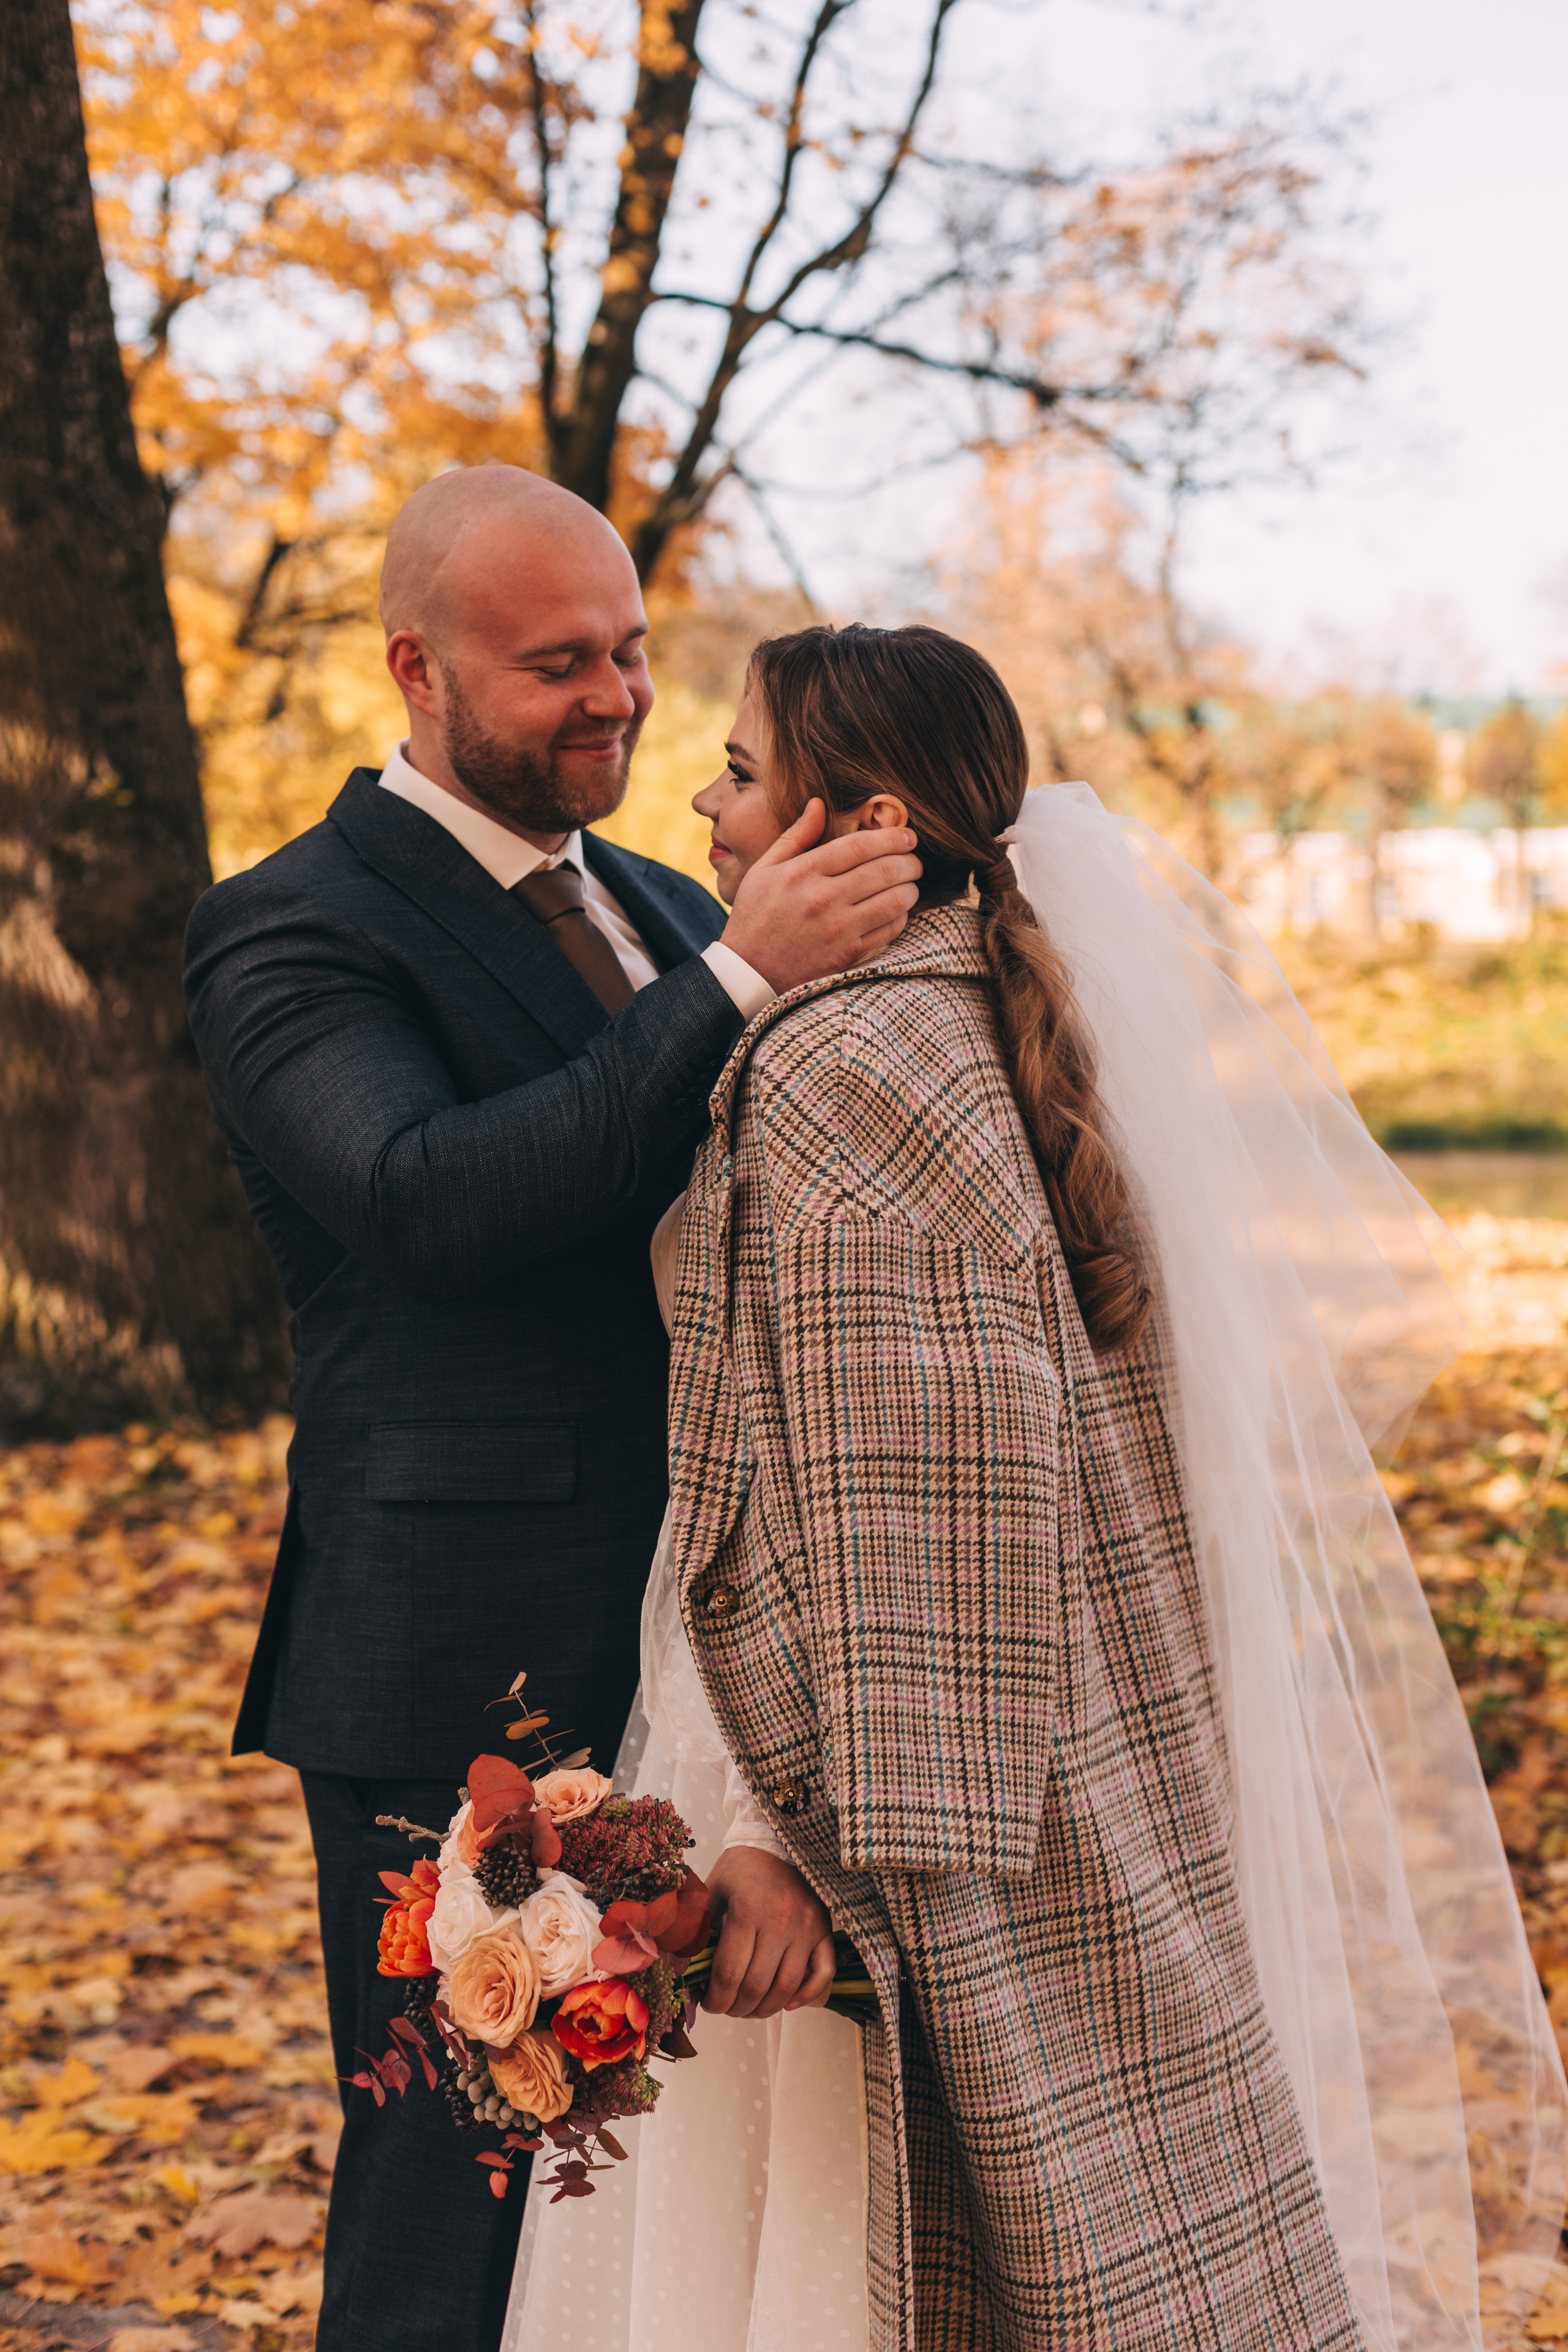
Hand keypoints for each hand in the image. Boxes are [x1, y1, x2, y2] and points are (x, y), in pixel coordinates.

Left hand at [702, 1844, 835, 2020]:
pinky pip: (823, 1972)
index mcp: (747, 1910)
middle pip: (757, 1986)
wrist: (777, 1842)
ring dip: (766, 2008)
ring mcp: (806, 1927)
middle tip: (726, 2007)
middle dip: (736, 2007)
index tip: (707, 2003)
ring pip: (787, 1986)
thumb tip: (679, 1969)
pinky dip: (807, 1995)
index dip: (715, 1999)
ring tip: (749, 2008)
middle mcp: (780, 1921)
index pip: (729, 1974)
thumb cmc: (740, 1869)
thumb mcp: (710, 1892)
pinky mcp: (824, 1930)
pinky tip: (787, 2003)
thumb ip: (694, 1929)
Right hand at [719, 799, 921, 993]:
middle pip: (885, 869)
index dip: (892, 836)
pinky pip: (889, 930)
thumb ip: (795, 836)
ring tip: (911, 883)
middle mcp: (823, 898)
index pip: (860, 845)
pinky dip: (901, 917)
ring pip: (894, 900)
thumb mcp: (764, 870)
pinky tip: (898, 910)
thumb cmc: (754, 917)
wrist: (747, 973)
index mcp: (803, 872)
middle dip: (910, 861)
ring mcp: (838, 928)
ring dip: (911, 888)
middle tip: (915, 860)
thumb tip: (818, 803)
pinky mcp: (847, 954)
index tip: (907, 835)